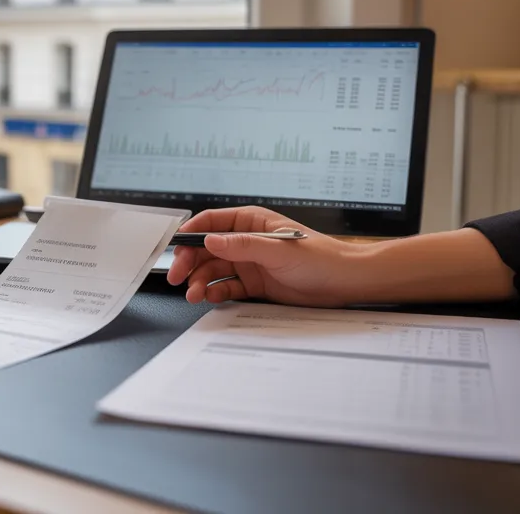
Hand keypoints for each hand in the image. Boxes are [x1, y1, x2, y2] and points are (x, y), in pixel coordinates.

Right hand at [166, 207, 369, 306]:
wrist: (345, 283)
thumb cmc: (320, 258)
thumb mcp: (278, 250)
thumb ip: (242, 245)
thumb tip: (210, 241)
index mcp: (250, 222)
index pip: (211, 223)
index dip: (190, 234)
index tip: (175, 247)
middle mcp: (246, 241)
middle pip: (207, 249)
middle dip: (190, 263)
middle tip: (177, 277)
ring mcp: (249, 263)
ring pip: (214, 270)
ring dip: (201, 281)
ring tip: (194, 294)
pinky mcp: (255, 284)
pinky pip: (227, 287)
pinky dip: (216, 293)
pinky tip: (210, 298)